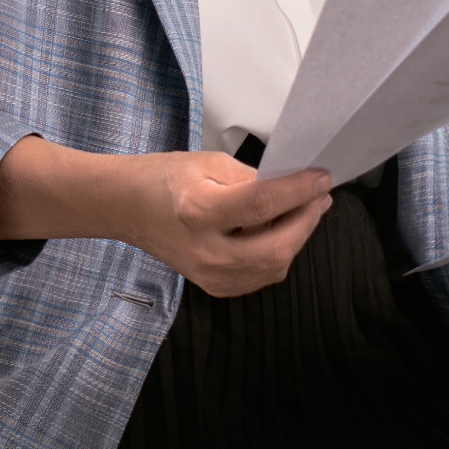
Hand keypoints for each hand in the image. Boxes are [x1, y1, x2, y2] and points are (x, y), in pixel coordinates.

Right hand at [118, 151, 332, 297]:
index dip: (299, 190)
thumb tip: (291, 186)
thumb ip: (252, 177)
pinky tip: (280, 233)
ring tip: (304, 211)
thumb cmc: (163, 180)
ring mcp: (210, 274)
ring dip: (297, 238)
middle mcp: (205, 250)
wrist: (127, 208)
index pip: (263, 203)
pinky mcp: (215, 286)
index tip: (321, 178)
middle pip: (277, 246)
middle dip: (307, 220)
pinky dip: (278, 255)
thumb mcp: (208, 163)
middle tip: (319, 197)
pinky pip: (261, 276)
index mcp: (199, 210)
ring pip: (274, 266)